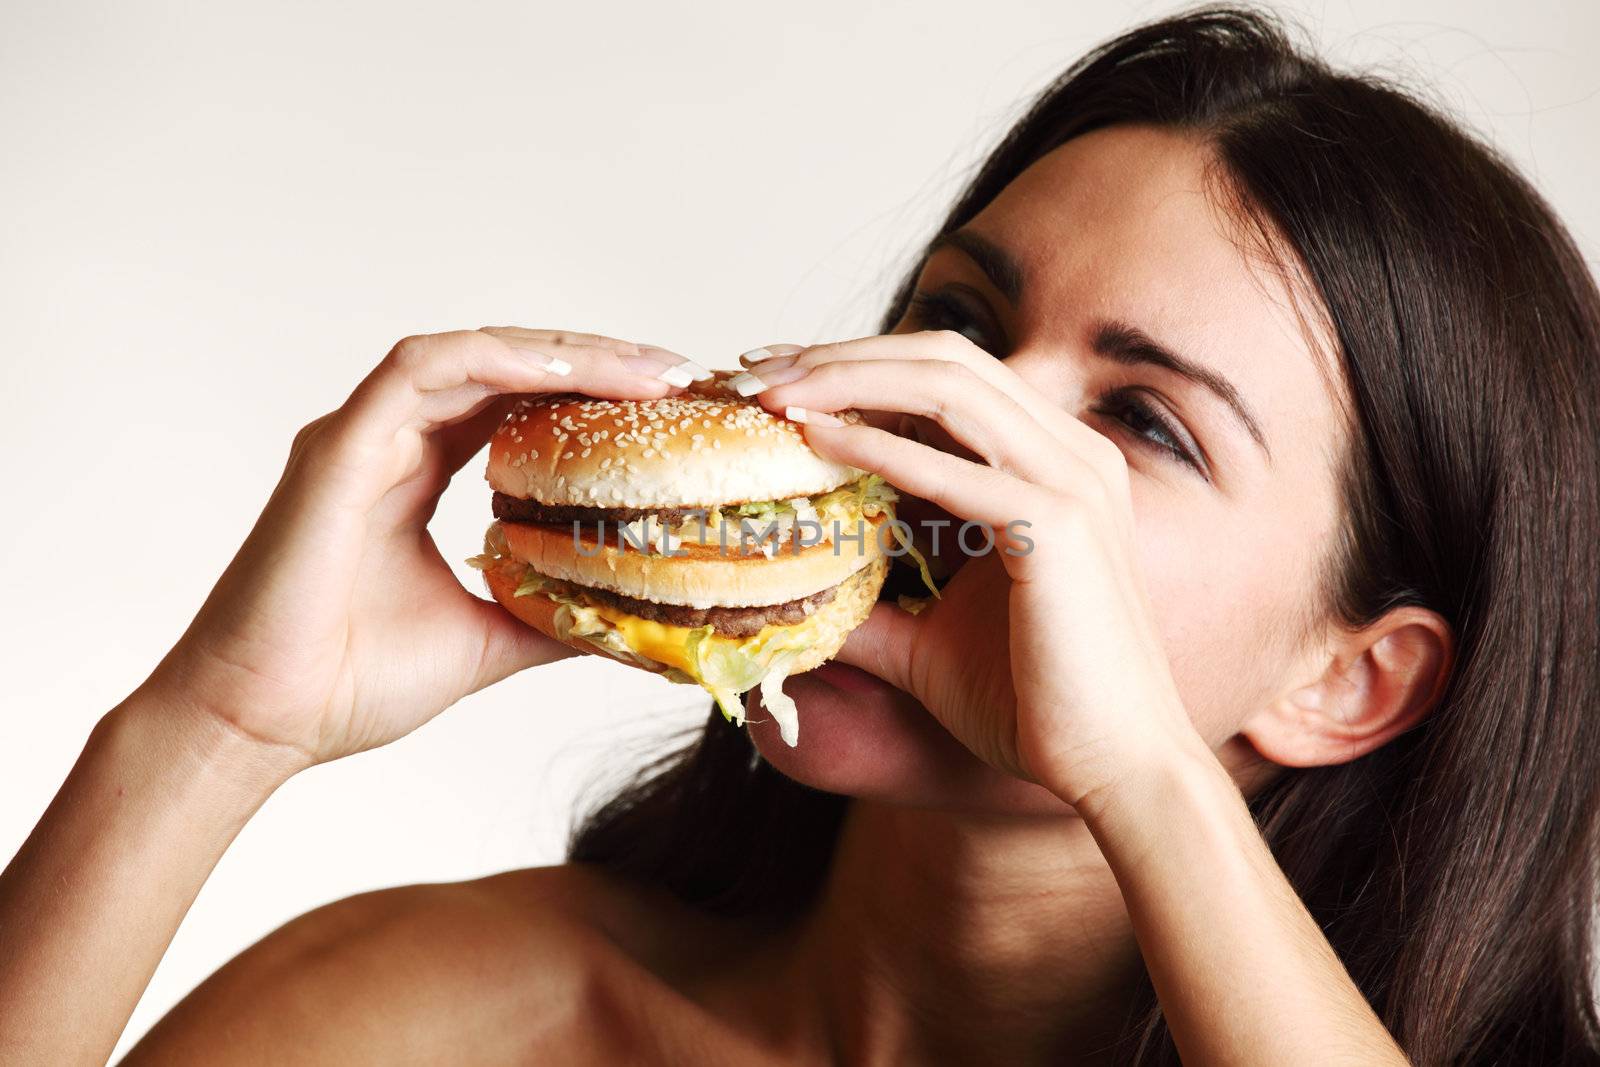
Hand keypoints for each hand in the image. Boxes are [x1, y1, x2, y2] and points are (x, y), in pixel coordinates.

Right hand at [140, 328, 700, 768]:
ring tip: (648, 371)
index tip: (673, 410)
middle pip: (508, 369)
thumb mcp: (489, 638)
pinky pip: (424, 371)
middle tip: (682, 376)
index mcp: (417, 474)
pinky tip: (566, 371)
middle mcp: (390, 440)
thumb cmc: (349, 683)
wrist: (261, 724)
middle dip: (598, 364)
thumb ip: (551, 613)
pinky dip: (497, 361)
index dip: (593, 396)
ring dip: (565, 354)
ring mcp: (361, 435)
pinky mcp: (337, 446)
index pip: (517, 406)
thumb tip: (629, 618)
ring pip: (476, 355)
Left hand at [748, 330, 1207, 809]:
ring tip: (769, 391)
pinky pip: (953, 466)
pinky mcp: (1060, 524)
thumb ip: (867, 603)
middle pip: (942, 357)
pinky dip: (878, 446)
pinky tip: (813, 440)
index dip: (857, 363)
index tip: (772, 377)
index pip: (945, 376)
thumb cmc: (1033, 703)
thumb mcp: (926, 638)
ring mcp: (1073, 480)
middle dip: (840, 354)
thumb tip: (787, 601)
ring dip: (848, 380)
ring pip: (946, 385)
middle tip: (751, 368)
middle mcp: (1071, 451)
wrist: (1113, 768)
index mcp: (1051, 462)